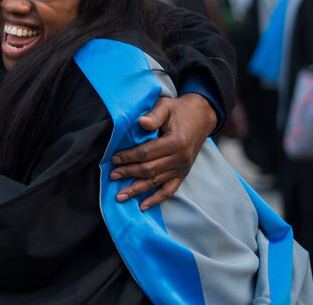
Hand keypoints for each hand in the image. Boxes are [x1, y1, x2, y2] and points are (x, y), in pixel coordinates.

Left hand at [109, 93, 215, 209]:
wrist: (201, 117)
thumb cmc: (180, 110)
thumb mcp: (167, 106)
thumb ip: (154, 114)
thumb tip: (141, 122)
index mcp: (176, 142)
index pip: (146, 153)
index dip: (129, 157)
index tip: (113, 159)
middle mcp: (181, 158)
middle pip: (149, 170)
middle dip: (128, 173)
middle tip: (111, 176)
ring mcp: (182, 168)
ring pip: (156, 182)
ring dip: (137, 190)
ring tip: (120, 196)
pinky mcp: (183, 173)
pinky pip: (169, 190)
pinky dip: (156, 199)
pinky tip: (142, 206)